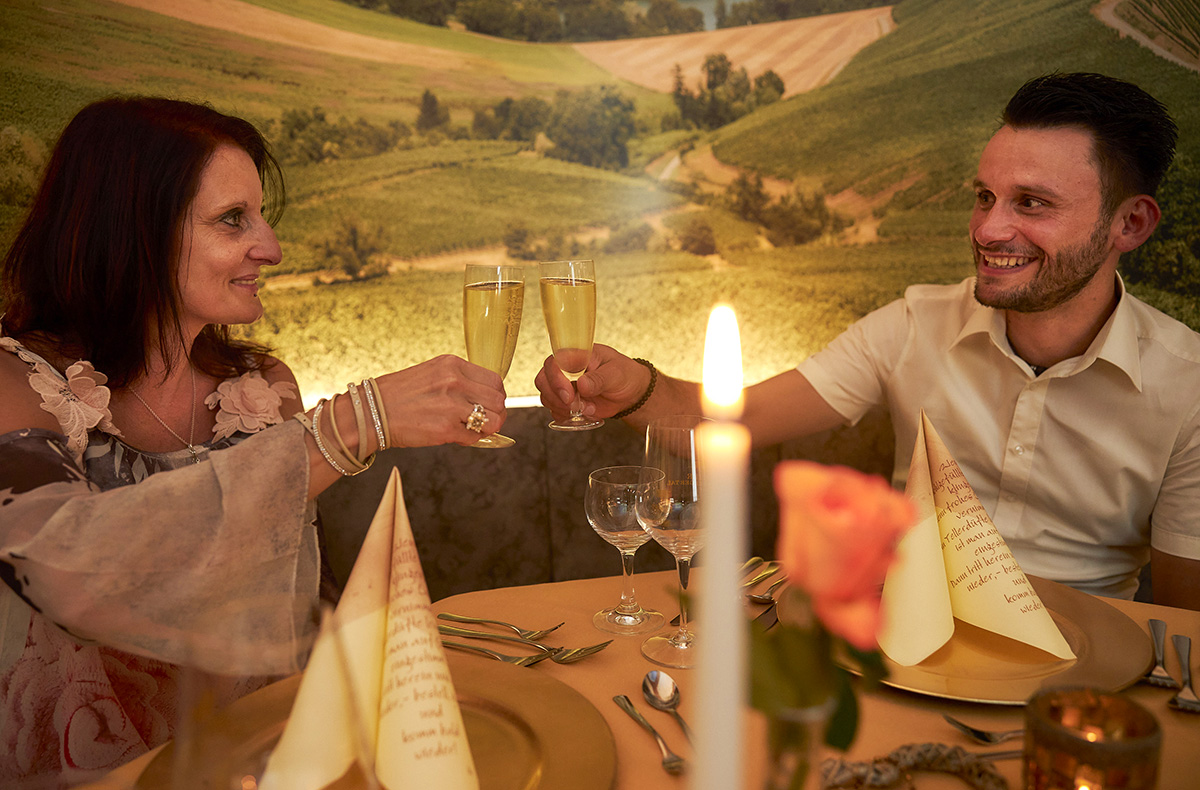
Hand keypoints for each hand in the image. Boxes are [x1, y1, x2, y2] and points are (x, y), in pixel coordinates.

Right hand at [376, 355, 506, 446]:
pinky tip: (454, 436)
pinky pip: (474, 437)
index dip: (495, 396)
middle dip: (495, 414)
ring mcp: (451, 405)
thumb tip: (483, 398)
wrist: (370, 412)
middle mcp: (455, 381)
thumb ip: (458, 381)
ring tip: (470, 429)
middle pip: (499, 400)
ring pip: (493, 420)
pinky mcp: (445, 429)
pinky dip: (468, 440)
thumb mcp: (432, 373)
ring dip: (486, 428)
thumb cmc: (398, 395)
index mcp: (453, 365)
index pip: (495, 380)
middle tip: (483, 421)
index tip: (488, 404)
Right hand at [534, 344, 649, 421]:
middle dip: (555, 397)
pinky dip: (565, 415)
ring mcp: (564, 386)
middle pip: (543, 380)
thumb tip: (582, 384)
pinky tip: (583, 413)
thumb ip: (599, 379)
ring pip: (546, 396)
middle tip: (574, 405)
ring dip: (562, 408)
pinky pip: (554, 410)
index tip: (569, 395)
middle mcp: (566, 369)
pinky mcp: (566, 401)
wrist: (630, 393)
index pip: (554, 363)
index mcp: (577, 355)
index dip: (556, 380)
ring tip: (587, 409)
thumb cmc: (624, 375)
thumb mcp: (616, 374)